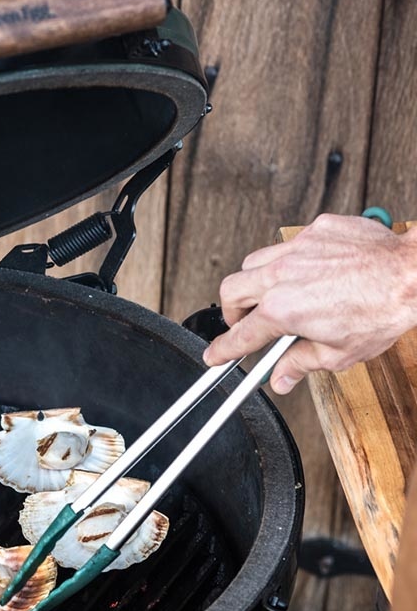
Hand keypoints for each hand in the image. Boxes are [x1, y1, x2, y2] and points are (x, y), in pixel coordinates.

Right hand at [202, 214, 416, 393]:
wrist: (414, 273)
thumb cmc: (383, 311)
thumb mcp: (339, 353)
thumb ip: (300, 364)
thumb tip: (281, 379)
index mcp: (283, 310)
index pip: (240, 335)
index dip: (224, 349)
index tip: (214, 355)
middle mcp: (282, 275)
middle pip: (232, 290)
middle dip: (233, 311)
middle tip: (247, 323)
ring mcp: (297, 249)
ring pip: (253, 262)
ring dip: (255, 282)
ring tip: (274, 295)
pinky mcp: (316, 231)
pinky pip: (288, 245)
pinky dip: (289, 261)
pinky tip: (309, 273)